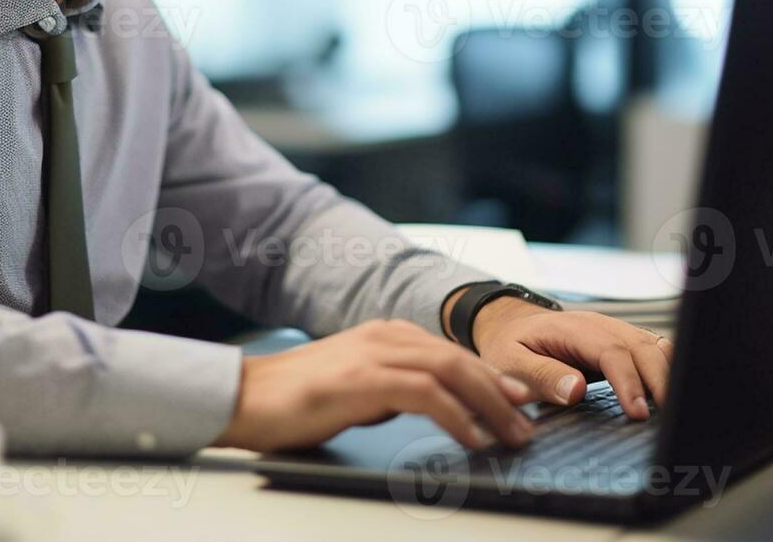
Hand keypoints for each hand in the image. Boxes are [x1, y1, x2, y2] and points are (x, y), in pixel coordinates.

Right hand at [212, 319, 535, 452]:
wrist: (245, 397)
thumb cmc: (296, 399)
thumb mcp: (358, 389)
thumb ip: (395, 390)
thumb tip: (436, 406)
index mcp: (384, 335)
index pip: (451, 352)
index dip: (491, 377)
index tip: (519, 403)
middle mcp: (383, 336)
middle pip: (460, 359)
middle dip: (501, 392)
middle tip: (528, 423)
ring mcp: (373, 354)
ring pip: (450, 372)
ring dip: (489, 405)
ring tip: (511, 435)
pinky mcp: (361, 379)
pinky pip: (424, 394)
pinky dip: (456, 416)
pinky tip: (471, 438)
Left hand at [470, 297, 672, 419]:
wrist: (510, 326)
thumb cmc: (510, 345)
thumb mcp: (510, 362)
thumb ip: (540, 375)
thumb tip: (576, 390)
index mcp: (572, 329)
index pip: (611, 351)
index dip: (628, 382)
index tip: (637, 412)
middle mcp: (600, 325)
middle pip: (643, 347)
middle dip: (660, 382)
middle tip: (666, 419)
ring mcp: (616, 331)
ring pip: (656, 347)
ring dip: (668, 375)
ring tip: (673, 411)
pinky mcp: (625, 342)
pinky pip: (656, 351)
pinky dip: (668, 371)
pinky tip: (669, 396)